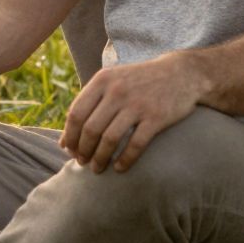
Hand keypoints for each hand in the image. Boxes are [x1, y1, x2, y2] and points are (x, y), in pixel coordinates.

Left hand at [59, 52, 204, 173]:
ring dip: (100, 158)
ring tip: (97, 169)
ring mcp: (137, 104)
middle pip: (90, 128)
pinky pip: (135, 145)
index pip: (76, 112)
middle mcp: (117, 91)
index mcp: (102, 80)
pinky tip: (120, 168)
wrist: (180, 73)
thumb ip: (89, 104)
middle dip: (83, 150)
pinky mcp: (156, 117)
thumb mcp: (112, 81)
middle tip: (82, 162)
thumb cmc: (139, 81)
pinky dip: (125, 160)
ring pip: (110, 139)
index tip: (70, 151)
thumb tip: (64, 141)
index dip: (70, 136)